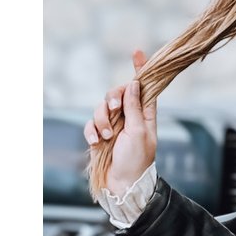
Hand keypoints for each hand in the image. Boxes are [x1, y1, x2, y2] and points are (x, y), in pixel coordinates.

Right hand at [84, 49, 157, 193]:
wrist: (122, 184)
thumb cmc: (137, 160)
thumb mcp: (139, 132)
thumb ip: (135, 108)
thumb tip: (133, 84)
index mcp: (145, 114)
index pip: (143, 88)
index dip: (140, 69)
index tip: (137, 52)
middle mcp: (129, 116)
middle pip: (117, 93)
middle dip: (112, 98)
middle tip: (114, 107)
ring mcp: (113, 125)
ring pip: (100, 108)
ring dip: (101, 120)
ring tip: (107, 137)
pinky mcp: (99, 134)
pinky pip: (90, 124)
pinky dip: (91, 131)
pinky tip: (95, 142)